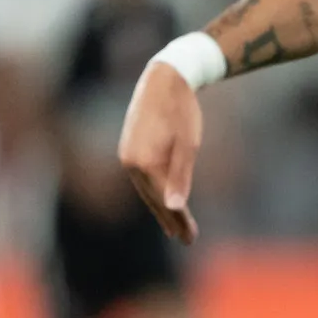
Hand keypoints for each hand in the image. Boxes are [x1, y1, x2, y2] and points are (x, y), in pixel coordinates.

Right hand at [117, 57, 206, 243]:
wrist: (165, 78)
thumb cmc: (182, 111)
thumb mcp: (188, 146)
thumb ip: (180, 178)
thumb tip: (175, 207)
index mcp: (144, 163)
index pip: (164, 201)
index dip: (179, 220)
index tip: (191, 238)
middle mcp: (130, 162)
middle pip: (152, 199)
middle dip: (171, 220)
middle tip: (187, 239)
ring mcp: (126, 155)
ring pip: (146, 190)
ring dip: (161, 208)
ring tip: (175, 227)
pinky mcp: (129, 148)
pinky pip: (142, 178)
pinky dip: (153, 191)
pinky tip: (161, 199)